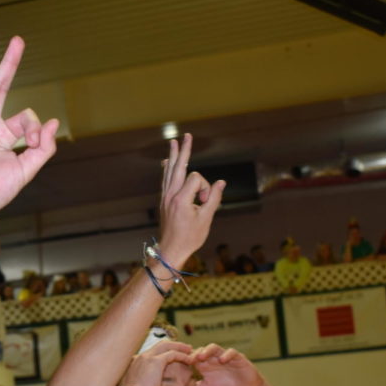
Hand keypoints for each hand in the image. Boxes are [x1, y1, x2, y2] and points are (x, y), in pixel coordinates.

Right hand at [118, 340, 192, 385]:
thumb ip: (140, 382)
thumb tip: (145, 385)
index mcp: (136, 361)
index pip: (152, 351)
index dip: (164, 352)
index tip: (172, 355)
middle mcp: (142, 356)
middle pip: (160, 344)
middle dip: (173, 345)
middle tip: (184, 348)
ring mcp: (148, 357)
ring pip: (167, 346)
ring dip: (180, 347)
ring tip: (189, 351)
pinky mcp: (156, 361)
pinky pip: (172, 354)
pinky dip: (182, 355)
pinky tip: (189, 360)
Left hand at [157, 134, 224, 264]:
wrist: (171, 249)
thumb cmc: (190, 237)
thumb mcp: (206, 219)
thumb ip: (214, 199)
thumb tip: (221, 182)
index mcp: (181, 199)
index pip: (197, 179)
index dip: (206, 188)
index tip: (206, 202)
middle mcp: (170, 195)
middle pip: (178, 166)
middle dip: (184, 151)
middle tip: (187, 135)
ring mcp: (165, 197)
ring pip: (170, 171)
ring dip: (174, 156)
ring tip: (174, 142)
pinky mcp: (164, 201)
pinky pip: (165, 180)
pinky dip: (167, 170)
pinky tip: (167, 162)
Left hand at [193, 344, 263, 385]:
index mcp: (204, 365)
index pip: (193, 357)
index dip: (186, 359)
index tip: (180, 364)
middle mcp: (213, 358)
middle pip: (201, 350)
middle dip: (194, 353)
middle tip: (189, 360)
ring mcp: (224, 356)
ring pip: (214, 348)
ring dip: (207, 350)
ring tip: (201, 357)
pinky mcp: (237, 357)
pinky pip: (231, 352)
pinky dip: (226, 354)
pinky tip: (222, 360)